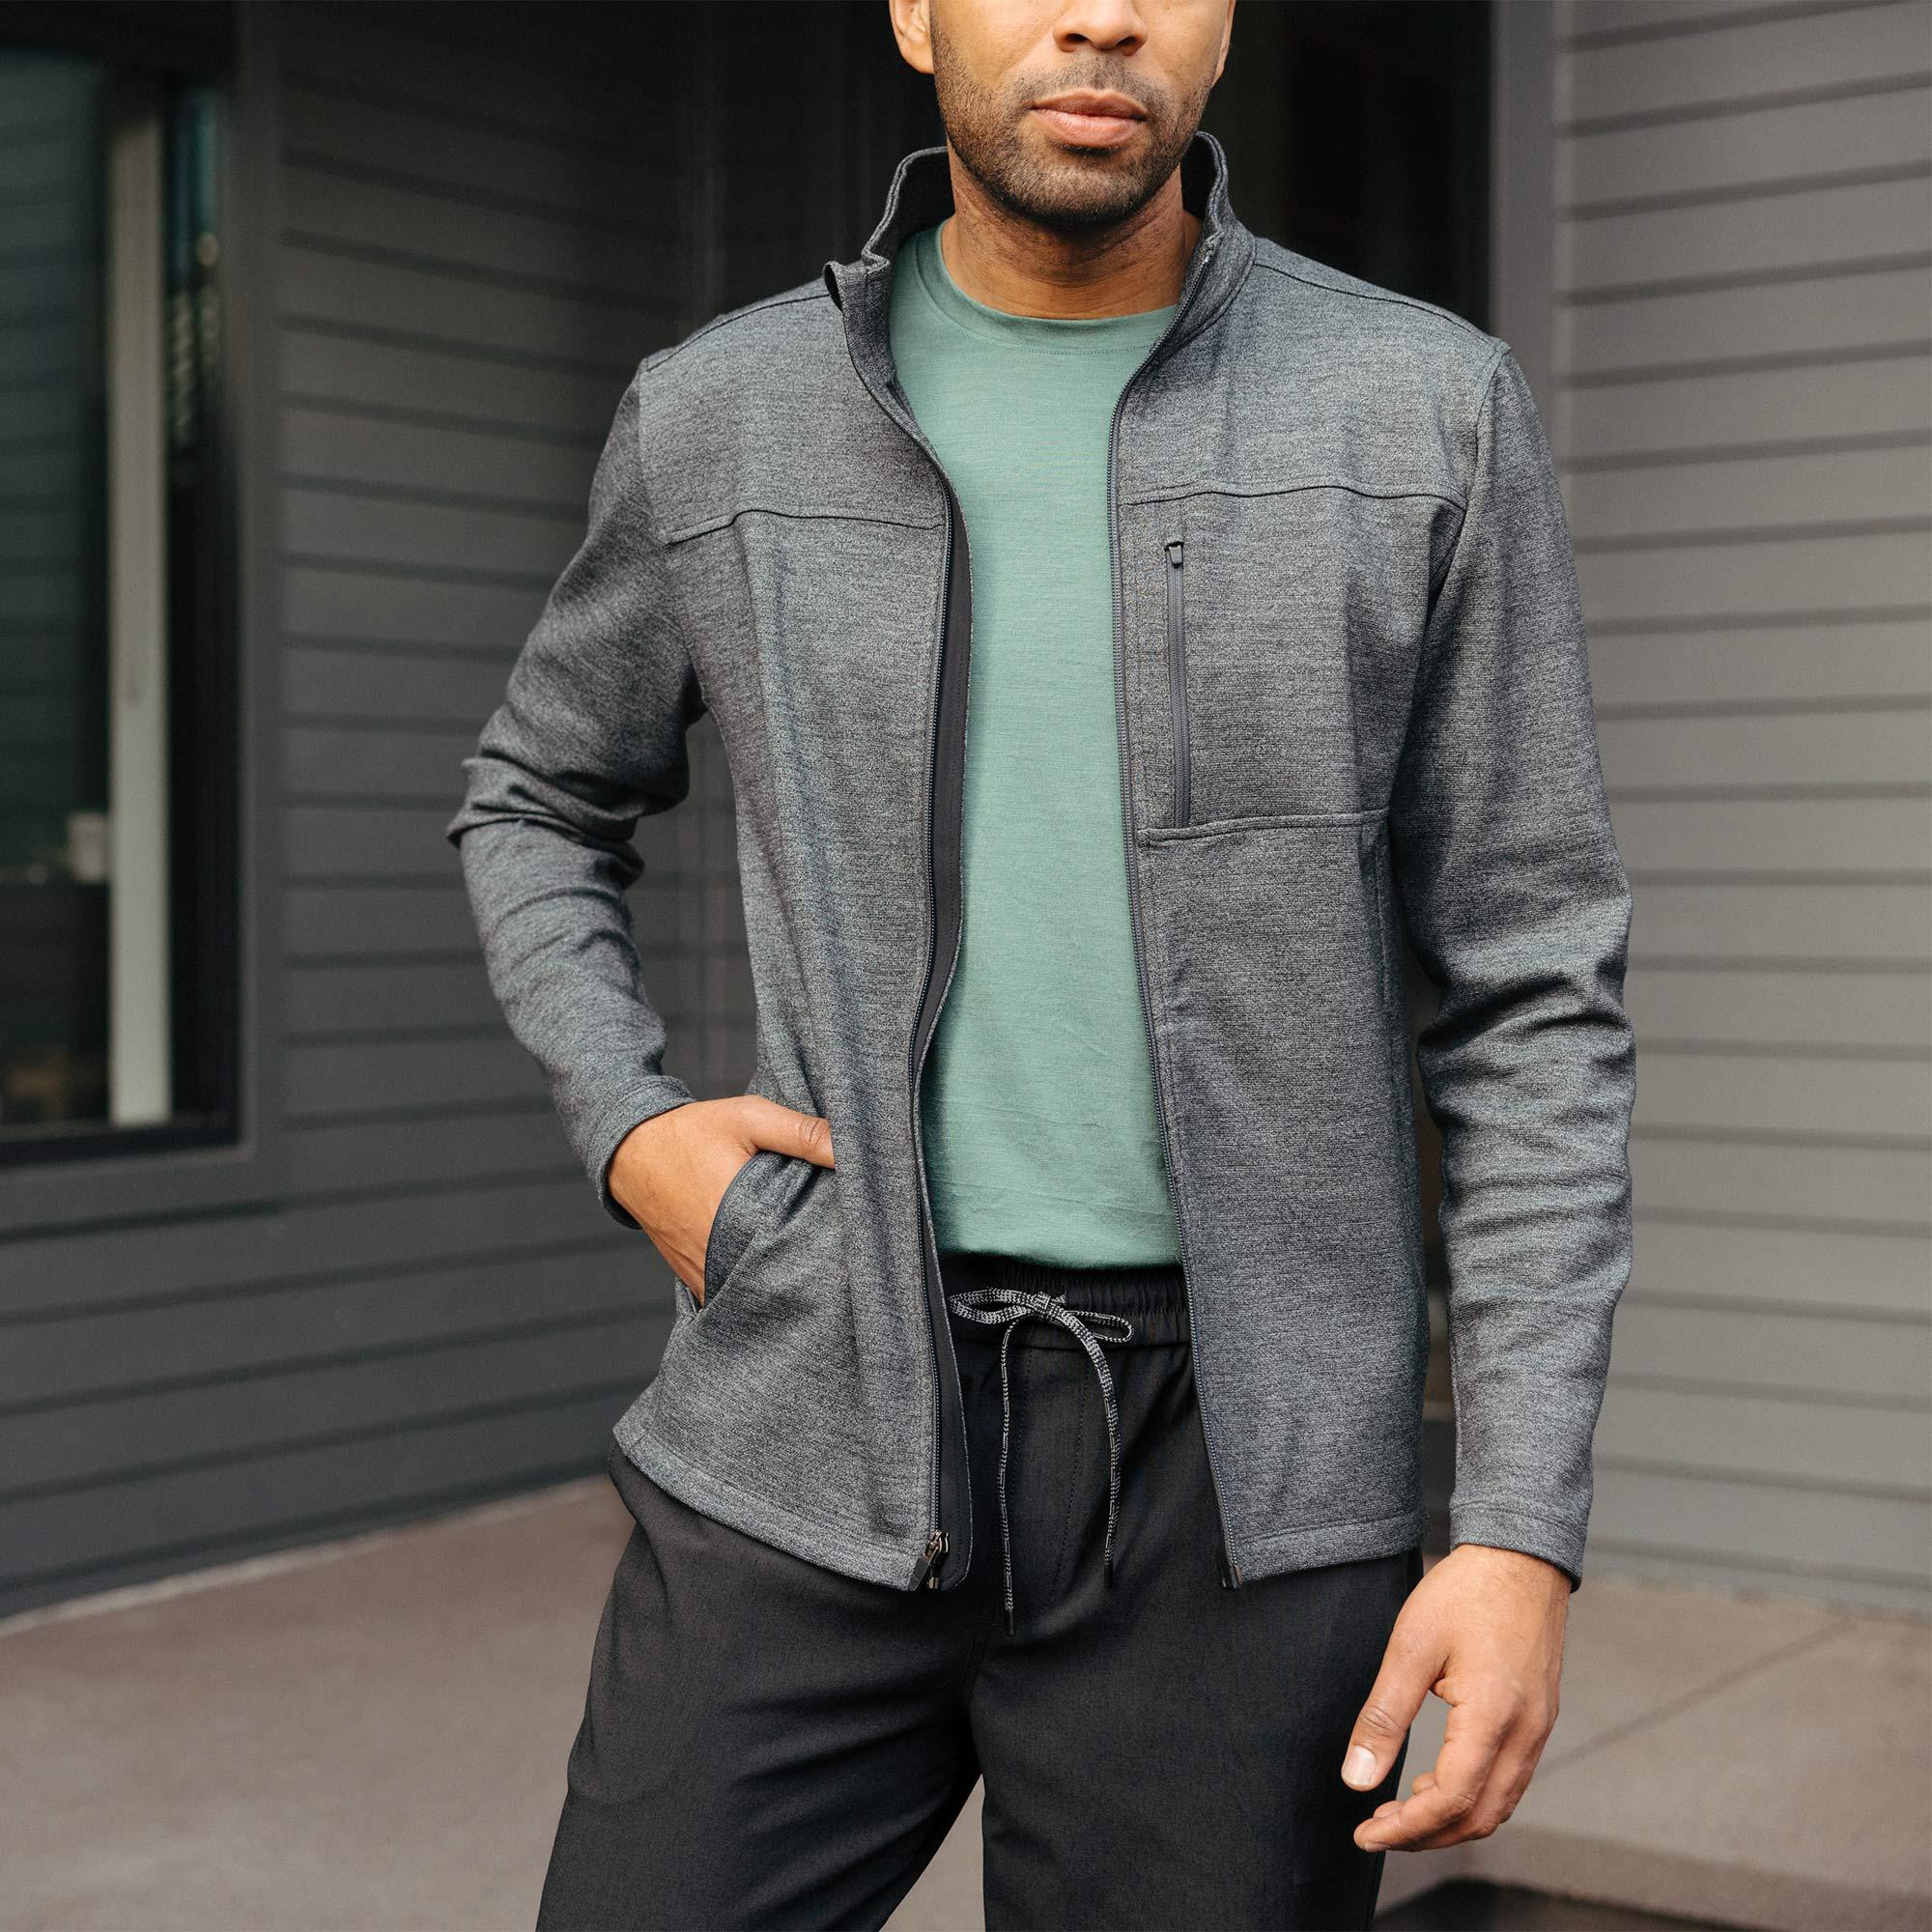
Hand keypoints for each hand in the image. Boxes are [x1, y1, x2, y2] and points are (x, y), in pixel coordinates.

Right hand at [609, 1096, 835, 1302]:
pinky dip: (755, 1285)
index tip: (858, 1244)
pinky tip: (776, 1266)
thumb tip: (853, 1147)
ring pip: (758, 1294)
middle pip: (784, 1282)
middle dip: (813, 1271)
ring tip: (815, 1264)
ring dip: (783, 1281)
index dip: (835, 1253)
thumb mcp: (750, 1118)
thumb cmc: (692, 1132)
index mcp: (742, 1220)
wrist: (631, 1152)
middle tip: (844, 1259)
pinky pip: (734, 1294)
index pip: (805, 1255)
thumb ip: (802, 1132)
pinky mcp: (696, 1281)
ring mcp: (706, 1276)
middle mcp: (722, 1258)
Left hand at [1340, 1543, 1568, 1849]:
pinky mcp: (1538, 1718)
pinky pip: (1509, 1780)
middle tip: (1377, 1829)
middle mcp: (1526, 1734)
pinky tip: (1438, 1781)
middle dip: (1425, 1835)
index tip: (1365, 1834)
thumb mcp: (1411, 1646)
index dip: (1406, 1828)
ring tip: (1401, 1810)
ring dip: (1450, 1819)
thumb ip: (1384, 1715)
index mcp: (1494, 1718)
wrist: (1521, 1556)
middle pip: (1478, 1817)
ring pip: (1498, 1804)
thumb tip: (1357, 1778)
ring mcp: (1538, 1728)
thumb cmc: (1466, 1592)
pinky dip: (1472, 1796)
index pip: (1451, 1802)